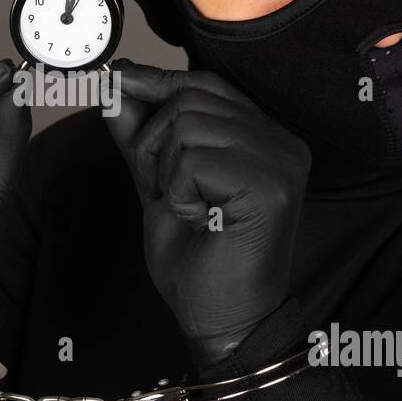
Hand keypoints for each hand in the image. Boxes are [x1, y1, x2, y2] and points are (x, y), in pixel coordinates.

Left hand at [105, 58, 310, 368]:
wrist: (222, 322)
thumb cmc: (198, 261)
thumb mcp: (160, 183)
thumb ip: (142, 135)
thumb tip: (118, 83)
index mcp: (266, 137)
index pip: (206, 85)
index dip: (157, 80)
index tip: (118, 77)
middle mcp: (283, 142)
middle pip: (191, 97)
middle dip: (153, 141)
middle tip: (163, 190)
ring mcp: (282, 161)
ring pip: (188, 124)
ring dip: (166, 171)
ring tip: (188, 209)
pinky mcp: (271, 185)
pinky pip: (193, 160)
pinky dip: (179, 193)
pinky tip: (201, 221)